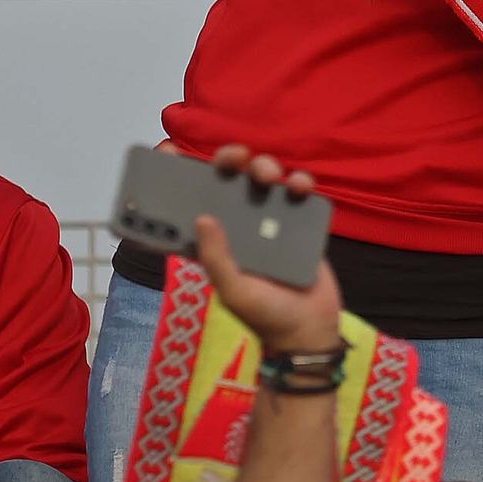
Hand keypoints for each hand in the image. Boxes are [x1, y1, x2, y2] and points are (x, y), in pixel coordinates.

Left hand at [194, 147, 343, 354]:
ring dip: (264, 166)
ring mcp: (270, 219)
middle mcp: (239, 224)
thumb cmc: (266, 315)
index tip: (170, 151)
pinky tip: (300, 186)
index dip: (178, 178)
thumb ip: (216, 258)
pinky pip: (297, 191)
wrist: (312, 330)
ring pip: (262, 179)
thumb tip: (201, 217)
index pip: (191, 202)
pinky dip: (299, 182)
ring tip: (269, 176)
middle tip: (235, 157)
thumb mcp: (233, 291)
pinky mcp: (299, 220)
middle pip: (229, 180)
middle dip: (228, 160)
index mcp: (216, 240)